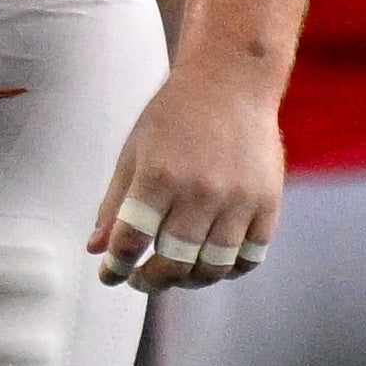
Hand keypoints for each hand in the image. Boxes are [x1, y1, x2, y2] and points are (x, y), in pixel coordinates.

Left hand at [88, 68, 282, 289]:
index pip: (132, 239)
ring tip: (173, 276)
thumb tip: (97, 249)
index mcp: (159, 175)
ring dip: (188, 281)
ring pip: (213, 266)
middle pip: (173, 261)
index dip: (116, 266)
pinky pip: (250, 256)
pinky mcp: (268, 203)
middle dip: (150, 280)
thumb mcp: (133, 152)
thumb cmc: (175, 116)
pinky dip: (229, 270)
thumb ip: (115, 204)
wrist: (230, 84)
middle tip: (139, 280)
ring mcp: (239, 199)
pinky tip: (210, 265)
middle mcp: (201, 190)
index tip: (109, 275)